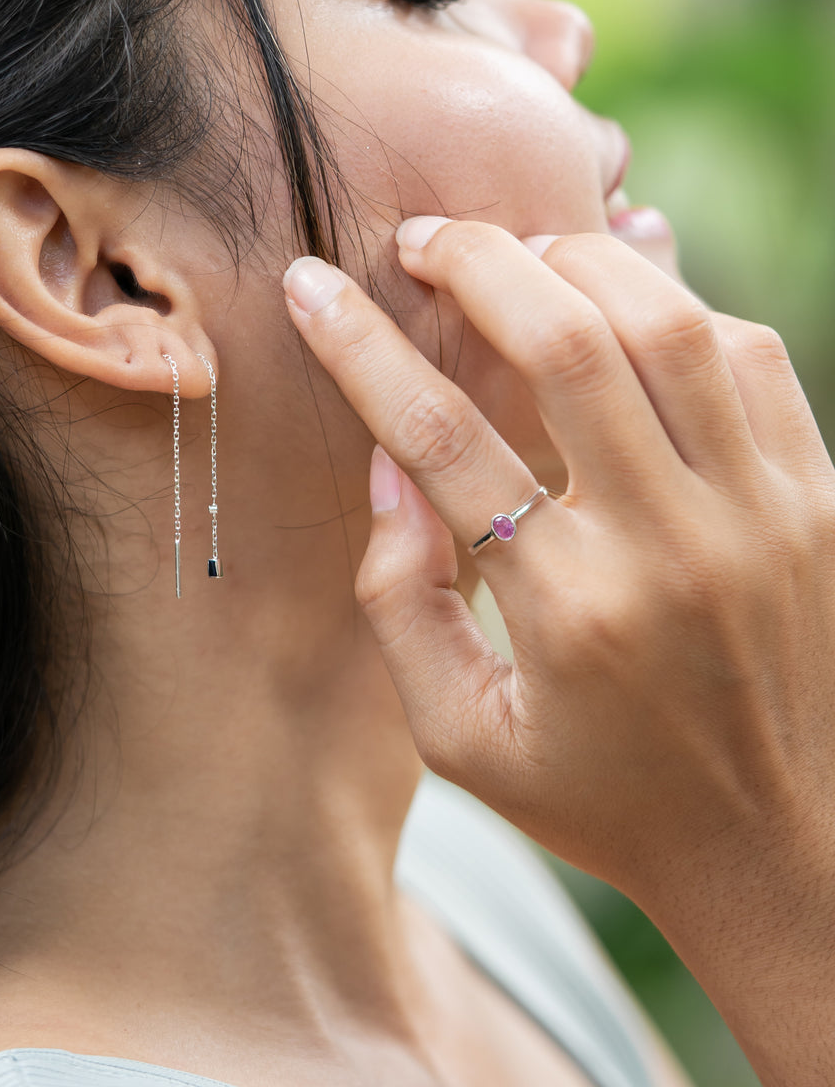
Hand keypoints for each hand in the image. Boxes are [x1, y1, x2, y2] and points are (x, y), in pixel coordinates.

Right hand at [282, 221, 834, 1085]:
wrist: (792, 853)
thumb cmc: (608, 799)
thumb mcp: (465, 743)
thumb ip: (400, 606)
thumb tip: (386, 464)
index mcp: (570, 613)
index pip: (442, 438)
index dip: (360, 346)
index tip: (310, 285)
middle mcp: (672, 547)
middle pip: (566, 342)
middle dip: (475, 262)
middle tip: (419, 240)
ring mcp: (762, 511)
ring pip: (666, 322)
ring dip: (577, 262)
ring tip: (517, 255)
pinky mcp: (818, 495)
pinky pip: (749, 352)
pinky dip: (676, 304)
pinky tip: (621, 306)